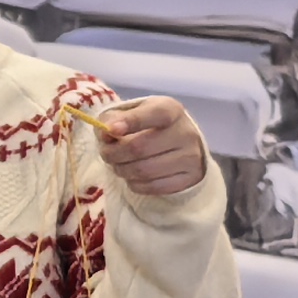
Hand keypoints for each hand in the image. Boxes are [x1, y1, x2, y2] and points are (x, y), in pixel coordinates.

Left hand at [92, 93, 207, 198]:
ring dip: (122, 170)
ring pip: (144, 171)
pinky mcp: (191, 178)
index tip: (110, 130)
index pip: (155, 114)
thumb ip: (114, 118)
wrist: (178, 143)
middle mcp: (186, 132)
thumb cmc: (148, 125)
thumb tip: (106, 133)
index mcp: (171, 109)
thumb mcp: (131, 113)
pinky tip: (133, 177)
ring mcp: (191, 157)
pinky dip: (135, 184)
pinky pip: (154, 187)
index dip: (131, 121)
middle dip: (114, 154)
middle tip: (106, 154)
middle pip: (140, 148)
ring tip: (118, 165)